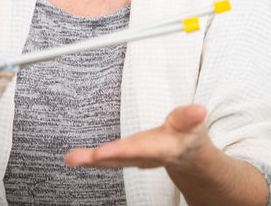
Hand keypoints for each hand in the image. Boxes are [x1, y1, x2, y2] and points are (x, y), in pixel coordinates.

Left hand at [63, 104, 208, 169]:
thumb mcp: (194, 123)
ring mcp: (135, 159)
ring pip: (111, 161)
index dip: (123, 151)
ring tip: (71, 158)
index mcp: (164, 148)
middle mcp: (147, 157)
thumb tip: (200, 110)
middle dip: (100, 159)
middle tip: (78, 158)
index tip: (103, 151)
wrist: (188, 155)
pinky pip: (107, 160)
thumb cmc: (189, 136)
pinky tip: (74, 157)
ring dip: (89, 161)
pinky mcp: (127, 156)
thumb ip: (191, 117)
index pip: (142, 150)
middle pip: (121, 159)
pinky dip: (90, 160)